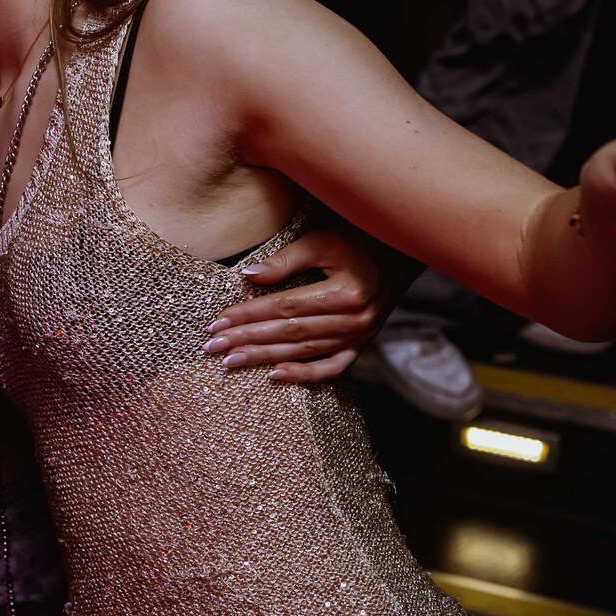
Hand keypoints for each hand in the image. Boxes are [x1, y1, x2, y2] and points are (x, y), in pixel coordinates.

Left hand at [201, 222, 417, 383]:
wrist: (402, 253)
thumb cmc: (358, 239)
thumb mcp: (323, 240)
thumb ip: (286, 260)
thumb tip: (248, 276)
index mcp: (345, 292)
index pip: (284, 307)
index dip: (248, 315)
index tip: (217, 322)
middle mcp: (354, 320)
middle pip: (289, 333)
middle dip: (247, 340)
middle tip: (212, 347)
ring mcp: (359, 337)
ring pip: (303, 351)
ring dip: (264, 358)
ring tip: (231, 361)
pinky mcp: (361, 345)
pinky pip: (332, 368)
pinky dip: (304, 375)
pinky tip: (275, 375)